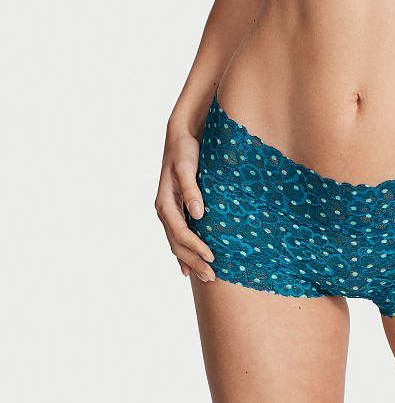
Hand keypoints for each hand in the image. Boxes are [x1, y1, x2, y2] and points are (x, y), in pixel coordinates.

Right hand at [154, 124, 215, 281]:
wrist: (180, 136)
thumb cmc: (185, 150)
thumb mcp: (187, 167)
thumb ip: (191, 189)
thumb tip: (197, 213)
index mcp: (165, 203)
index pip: (181, 233)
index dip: (196, 248)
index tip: (212, 257)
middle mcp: (165, 210)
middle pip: (178, 244)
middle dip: (194, 261)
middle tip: (212, 276)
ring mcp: (169, 211)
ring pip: (177, 243)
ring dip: (190, 260)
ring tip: (206, 274)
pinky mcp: (176, 208)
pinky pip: (178, 235)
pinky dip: (184, 251)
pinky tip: (189, 265)